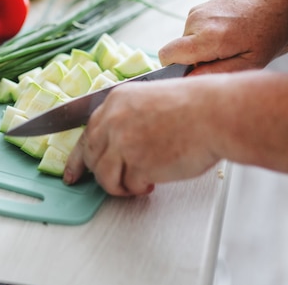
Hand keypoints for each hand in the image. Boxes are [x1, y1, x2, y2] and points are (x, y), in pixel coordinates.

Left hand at [63, 76, 222, 195]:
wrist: (214, 114)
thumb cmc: (195, 106)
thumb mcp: (149, 98)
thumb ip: (127, 117)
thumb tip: (117, 144)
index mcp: (115, 101)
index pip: (87, 133)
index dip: (79, 158)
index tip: (73, 173)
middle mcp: (114, 120)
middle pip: (91, 156)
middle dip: (100, 174)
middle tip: (113, 184)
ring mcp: (123, 143)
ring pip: (104, 176)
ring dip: (119, 186)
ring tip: (137, 185)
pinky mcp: (138, 164)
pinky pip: (128, 185)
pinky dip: (138, 189)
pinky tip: (152, 183)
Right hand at [158, 0, 287, 74]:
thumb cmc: (270, 25)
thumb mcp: (253, 60)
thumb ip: (218, 73)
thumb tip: (191, 79)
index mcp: (208, 37)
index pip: (168, 56)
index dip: (177, 68)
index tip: (199, 70)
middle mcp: (196, 22)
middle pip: (179, 52)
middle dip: (197, 60)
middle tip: (227, 57)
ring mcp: (195, 12)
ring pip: (187, 43)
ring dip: (204, 48)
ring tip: (232, 42)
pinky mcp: (198, 8)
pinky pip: (194, 32)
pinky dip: (207, 37)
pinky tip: (229, 32)